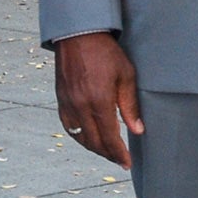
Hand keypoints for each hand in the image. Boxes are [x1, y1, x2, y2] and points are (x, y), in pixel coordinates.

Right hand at [54, 33, 142, 167]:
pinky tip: (89, 137)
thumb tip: (137, 130)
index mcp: (98, 101)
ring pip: (80, 137)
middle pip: (94, 142)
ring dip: (94, 148)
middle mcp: (80, 106)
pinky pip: (69, 126)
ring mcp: (68, 104)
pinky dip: (80, 136)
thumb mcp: (126, 75)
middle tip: (120, 160)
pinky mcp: (60, 99)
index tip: (127, 163)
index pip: (109, 138)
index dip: (118, 153)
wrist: (78, 34)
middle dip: (107, 154)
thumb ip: (130, 105)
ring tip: (107, 151)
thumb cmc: (105, 52)